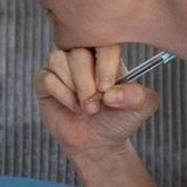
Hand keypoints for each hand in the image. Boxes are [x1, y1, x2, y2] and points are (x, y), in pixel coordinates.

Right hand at [33, 45, 161, 165]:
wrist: (96, 142)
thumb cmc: (118, 120)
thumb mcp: (141, 108)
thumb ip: (138, 94)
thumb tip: (112, 91)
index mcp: (107, 56)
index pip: (102, 43)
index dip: (103, 65)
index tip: (107, 90)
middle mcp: (83, 57)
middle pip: (77, 52)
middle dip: (85, 82)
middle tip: (94, 106)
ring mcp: (62, 68)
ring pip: (57, 59)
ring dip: (71, 86)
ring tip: (83, 106)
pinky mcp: (44, 82)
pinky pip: (45, 77)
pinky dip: (60, 93)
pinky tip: (71, 106)